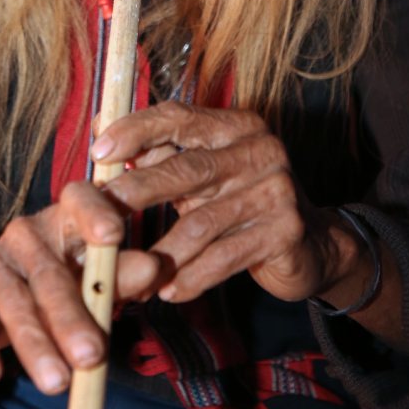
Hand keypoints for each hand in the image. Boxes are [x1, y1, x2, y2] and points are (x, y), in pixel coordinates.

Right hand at [0, 181, 162, 392]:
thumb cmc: (48, 279)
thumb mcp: (85, 274)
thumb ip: (118, 274)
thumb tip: (156, 267)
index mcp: (63, 222)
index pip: (79, 201)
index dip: (94, 213)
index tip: (113, 234)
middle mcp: (25, 236)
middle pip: (50, 273)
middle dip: (71, 316)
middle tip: (94, 354)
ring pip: (15, 303)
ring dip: (36, 344)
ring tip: (57, 382)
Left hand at [90, 101, 367, 304]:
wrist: (310, 243)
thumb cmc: (240, 201)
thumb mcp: (203, 173)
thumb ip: (160, 156)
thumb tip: (102, 135)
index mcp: (235, 125)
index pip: (179, 117)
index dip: (135, 130)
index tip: (98, 151)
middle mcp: (259, 149)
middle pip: (186, 169)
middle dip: (137, 192)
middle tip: (100, 215)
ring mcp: (276, 189)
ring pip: (201, 223)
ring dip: (161, 253)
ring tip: (131, 274)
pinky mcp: (284, 230)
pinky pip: (224, 258)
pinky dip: (192, 278)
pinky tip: (169, 292)